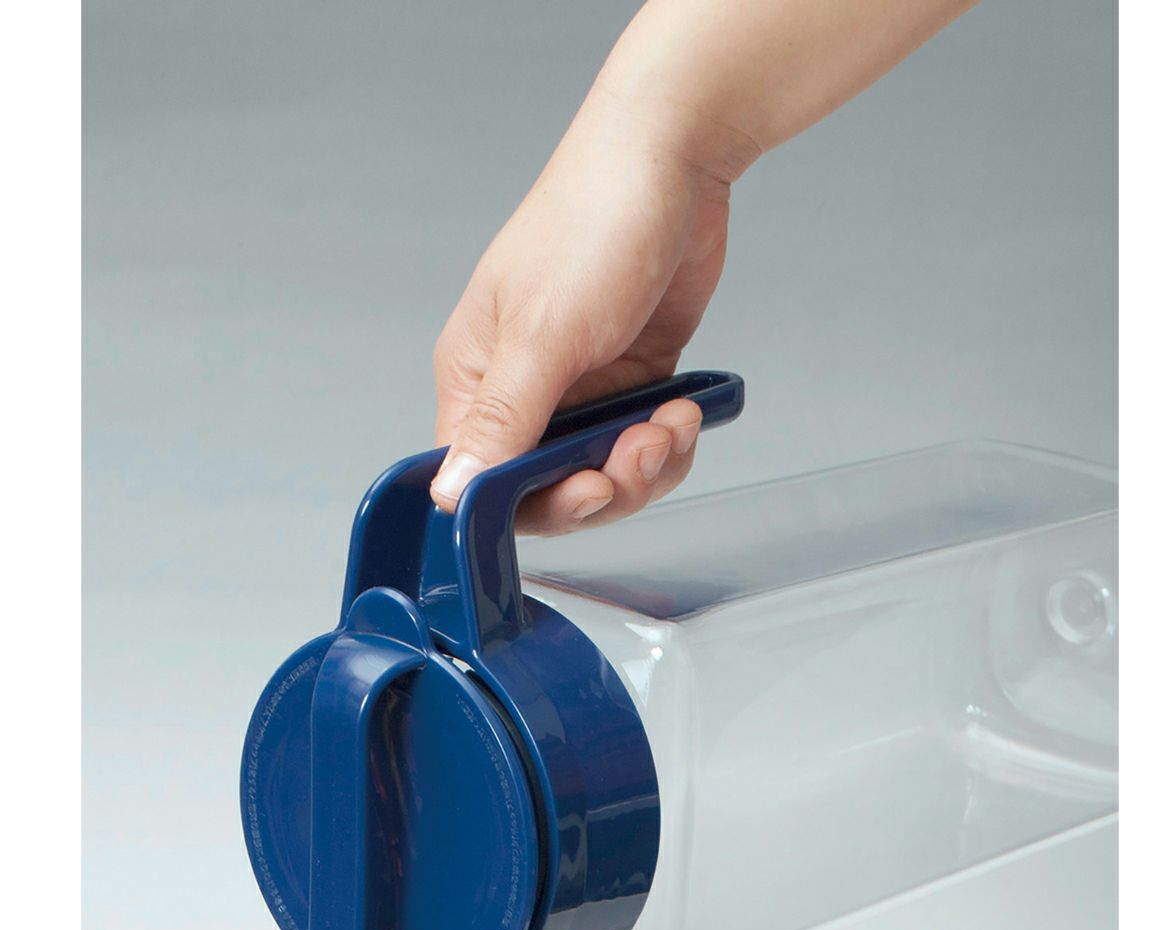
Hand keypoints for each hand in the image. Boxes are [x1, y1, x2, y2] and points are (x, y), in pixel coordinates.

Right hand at [431, 92, 743, 534]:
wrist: (672, 160)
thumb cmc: (592, 224)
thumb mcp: (542, 335)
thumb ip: (501, 422)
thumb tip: (448, 496)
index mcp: (476, 380)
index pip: (484, 480)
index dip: (535, 503)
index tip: (584, 490)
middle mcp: (524, 392)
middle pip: (552, 489)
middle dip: (603, 486)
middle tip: (636, 455)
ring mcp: (581, 389)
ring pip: (606, 474)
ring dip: (645, 465)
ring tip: (668, 423)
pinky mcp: (629, 381)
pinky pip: (644, 445)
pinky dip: (668, 442)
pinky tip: (683, 411)